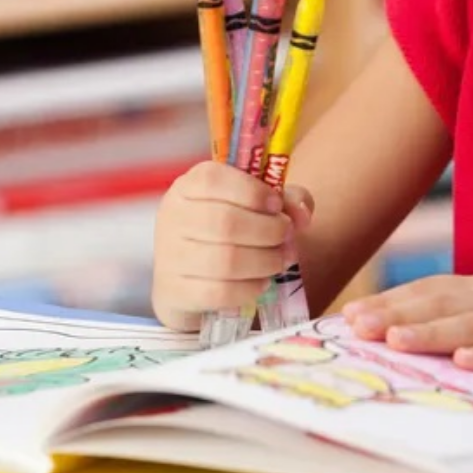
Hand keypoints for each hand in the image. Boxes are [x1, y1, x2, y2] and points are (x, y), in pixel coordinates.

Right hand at [151, 160, 313, 331]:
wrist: (191, 276)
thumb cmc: (230, 228)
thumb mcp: (258, 203)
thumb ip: (286, 199)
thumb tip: (302, 214)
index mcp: (190, 185)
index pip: (213, 180)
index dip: (252, 192)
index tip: (276, 205)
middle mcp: (173, 216)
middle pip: (225, 223)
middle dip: (269, 231)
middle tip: (288, 236)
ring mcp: (169, 256)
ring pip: (225, 260)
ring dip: (265, 261)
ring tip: (281, 260)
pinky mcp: (174, 291)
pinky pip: (218, 292)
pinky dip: (249, 288)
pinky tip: (261, 283)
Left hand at [341, 270, 472, 375]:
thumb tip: (435, 322)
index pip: (432, 289)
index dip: (392, 301)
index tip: (353, 314)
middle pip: (439, 304)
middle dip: (393, 314)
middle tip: (353, 325)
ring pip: (468, 325)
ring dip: (429, 332)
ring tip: (393, 340)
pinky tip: (465, 363)